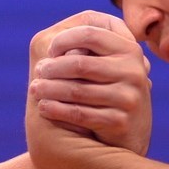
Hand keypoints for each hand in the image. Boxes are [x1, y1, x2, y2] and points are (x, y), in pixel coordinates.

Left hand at [27, 10, 151, 154]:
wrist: (130, 135)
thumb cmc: (108, 91)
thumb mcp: (107, 64)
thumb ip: (87, 48)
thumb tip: (51, 40)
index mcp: (129, 48)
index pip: (90, 33)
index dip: (64, 38)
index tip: (50, 49)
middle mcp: (134, 70)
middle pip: (80, 62)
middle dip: (52, 67)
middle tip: (38, 70)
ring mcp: (129, 97)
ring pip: (77, 90)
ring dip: (49, 89)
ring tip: (35, 89)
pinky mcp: (119, 122)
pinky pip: (79, 113)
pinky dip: (57, 109)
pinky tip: (43, 107)